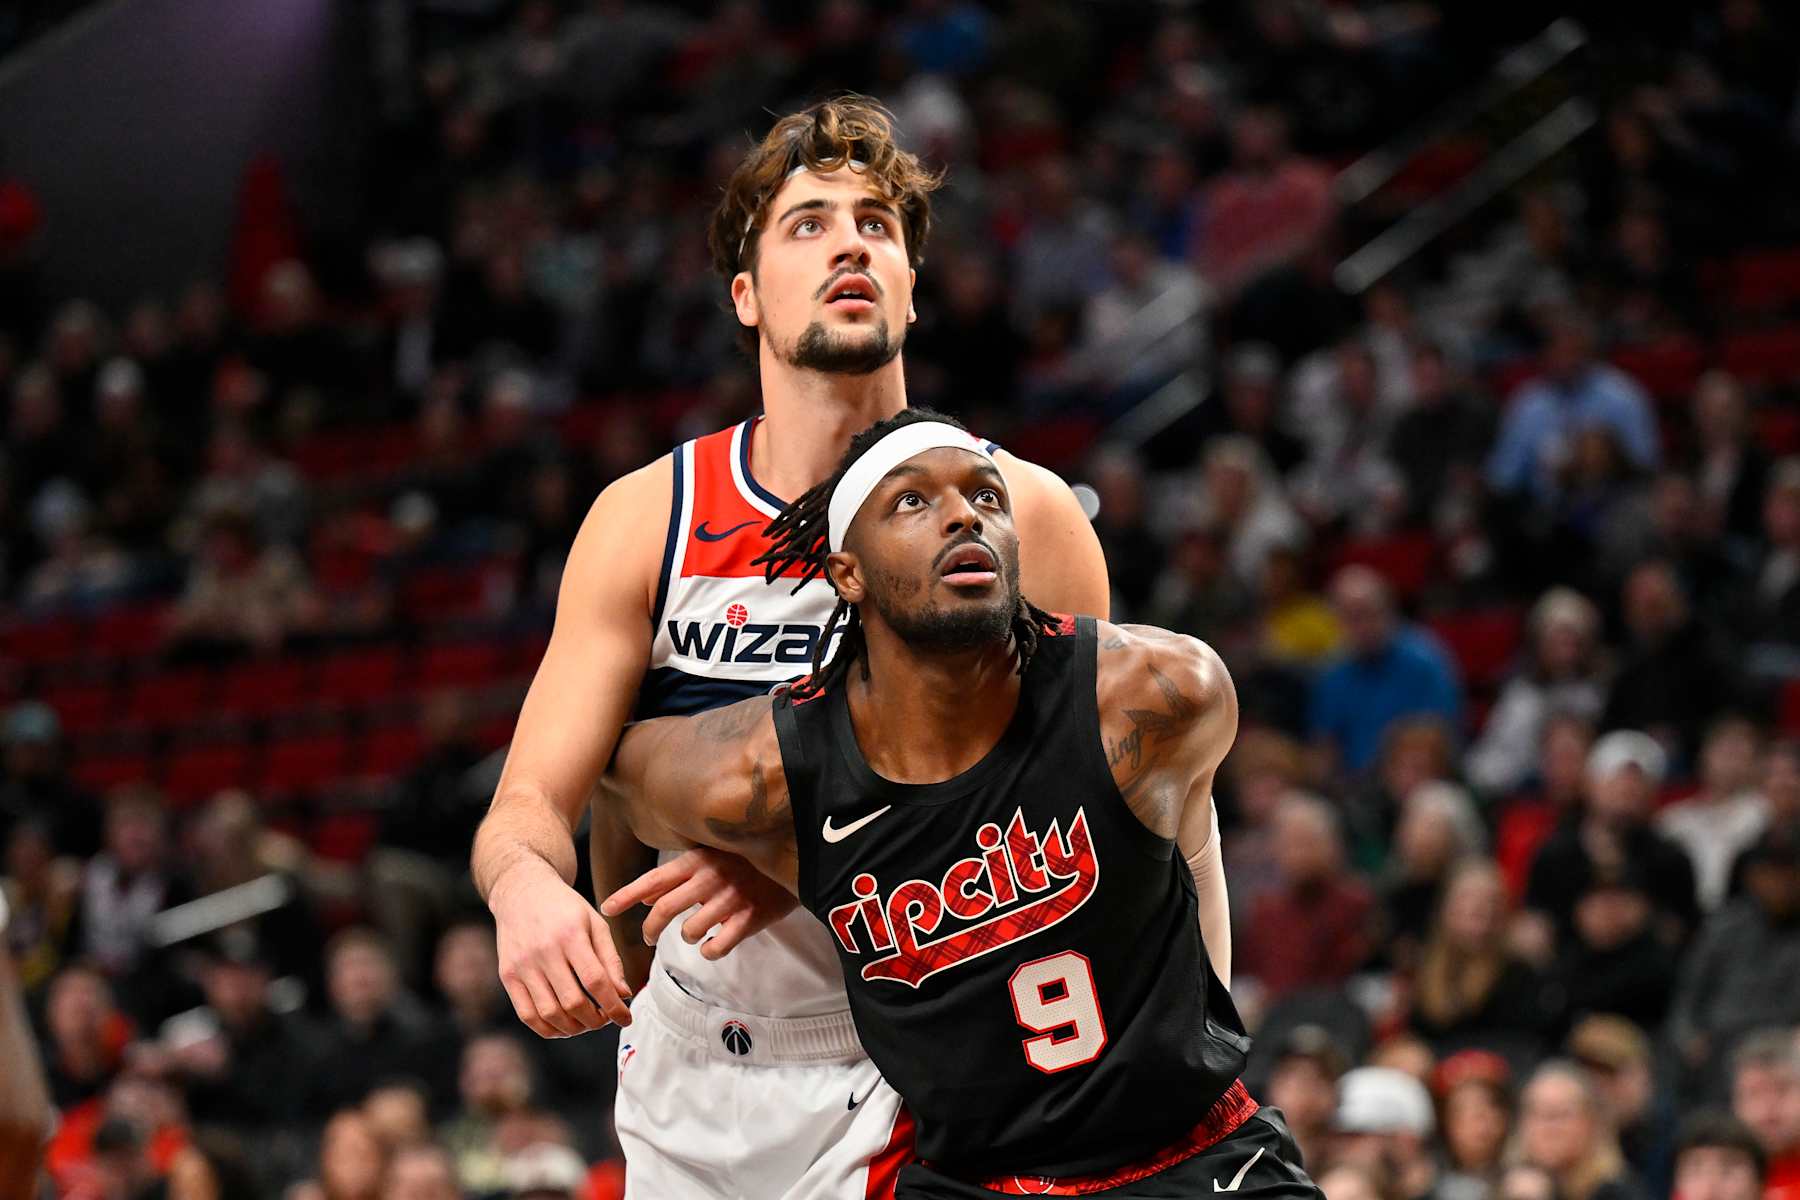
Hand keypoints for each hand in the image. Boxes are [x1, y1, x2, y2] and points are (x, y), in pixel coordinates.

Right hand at [490, 862, 633, 1036]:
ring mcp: (522, 965)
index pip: (595, 981)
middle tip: (605, 1019)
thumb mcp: (595, 923)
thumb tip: (622, 994)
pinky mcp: (507, 975)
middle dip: (596, 1020)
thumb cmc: (564, 908)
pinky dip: (547, 1029)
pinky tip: (563, 1027)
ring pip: (550, 1014)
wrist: (522, 892)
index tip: (625, 1018)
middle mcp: (544, 951)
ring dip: (573, 1028)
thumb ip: (610, 960)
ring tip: (586, 1023)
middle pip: (573, 1002)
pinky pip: (526, 1014)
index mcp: (571, 934)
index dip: (613, 1006)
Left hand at [601, 848, 796, 961]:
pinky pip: (718, 946)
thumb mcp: (711, 857)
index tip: (606, 909)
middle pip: (664, 910)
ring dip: (688, 937)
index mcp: (698, 860)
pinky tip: (715, 943)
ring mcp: (730, 900)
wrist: (797, 856)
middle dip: (651, 928)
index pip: (652, 879)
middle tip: (649, 936)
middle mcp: (710, 879)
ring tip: (695, 933)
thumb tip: (646, 895)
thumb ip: (678, 875)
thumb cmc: (747, 856)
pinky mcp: (751, 918)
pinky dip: (711, 950)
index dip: (626, 896)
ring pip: (691, 932)